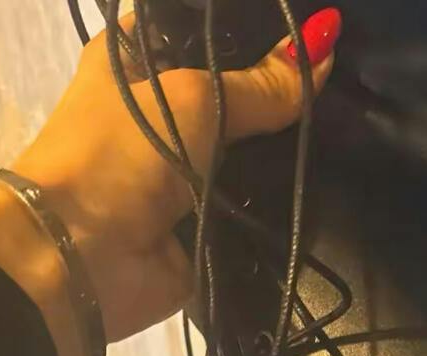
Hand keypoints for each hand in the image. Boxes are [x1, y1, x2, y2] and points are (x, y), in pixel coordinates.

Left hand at [0, 9, 340, 355]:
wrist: (83, 256)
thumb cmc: (121, 152)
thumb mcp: (195, 98)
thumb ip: (262, 84)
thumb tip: (325, 47)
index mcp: (137, 56)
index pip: (208, 29)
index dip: (258, 32)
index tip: (315, 34)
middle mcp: (162, 110)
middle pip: (238, 93)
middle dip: (282, 95)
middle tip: (341, 86)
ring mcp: (187, 171)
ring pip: (253, 153)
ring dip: (287, 153)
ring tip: (344, 135)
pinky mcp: (208, 225)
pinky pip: (258, 207)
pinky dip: (283, 204)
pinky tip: (325, 185)